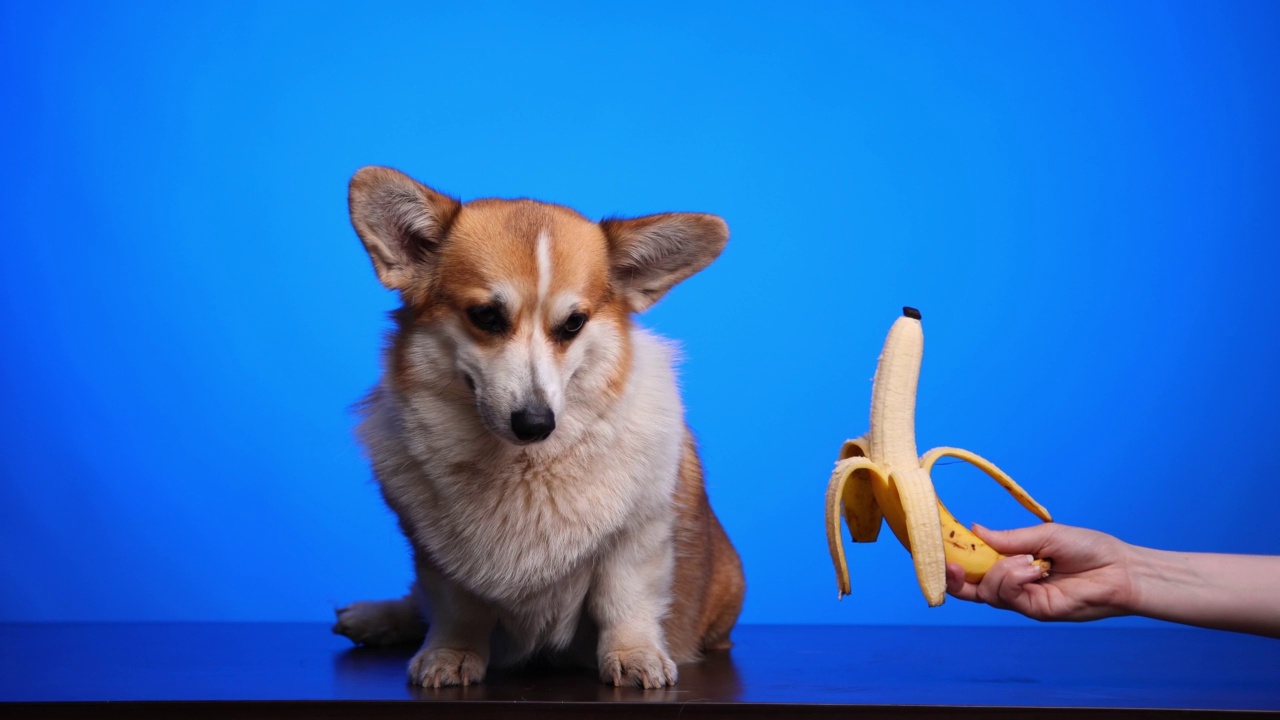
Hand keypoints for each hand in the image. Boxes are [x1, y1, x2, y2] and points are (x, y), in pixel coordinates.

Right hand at [945, 523, 1137, 621]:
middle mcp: (1014, 583)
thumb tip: (973, 529)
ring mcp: (1024, 599)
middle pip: (972, 586)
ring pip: (988, 591)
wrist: (1119, 569)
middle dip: (956, 576)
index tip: (940, 547)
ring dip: (1001, 573)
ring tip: (1029, 561)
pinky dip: (1015, 579)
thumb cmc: (1087, 548)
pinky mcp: (1035, 610)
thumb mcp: (1042, 535)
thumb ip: (1007, 538)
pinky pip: (1010, 597)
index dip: (955, 559)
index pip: (975, 565)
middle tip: (951, 564)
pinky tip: (1035, 568)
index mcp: (1013, 562)